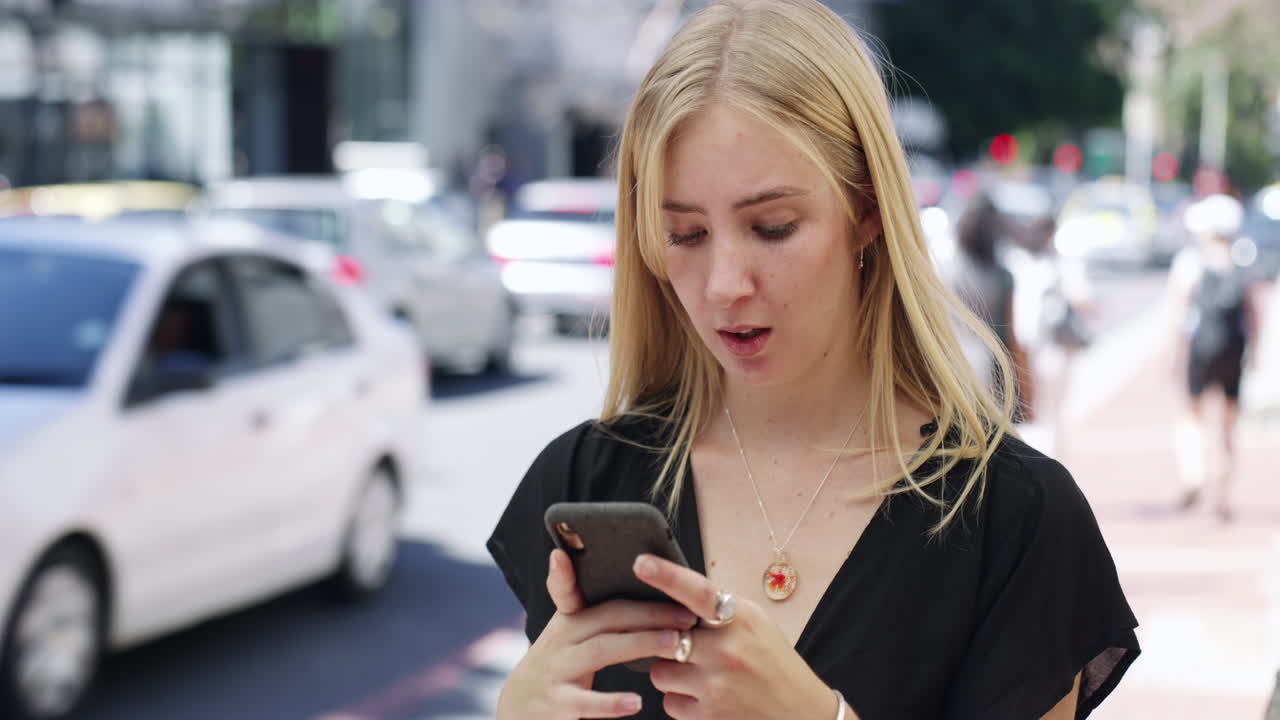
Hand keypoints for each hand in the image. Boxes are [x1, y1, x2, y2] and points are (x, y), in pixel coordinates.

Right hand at [496, 550, 697, 719]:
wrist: (520, 712)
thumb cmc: (558, 670)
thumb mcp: (569, 638)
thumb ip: (599, 618)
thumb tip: (648, 602)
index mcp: (567, 622)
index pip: (571, 590)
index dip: (565, 572)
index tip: (569, 554)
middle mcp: (560, 640)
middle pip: (606, 617)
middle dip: (649, 613)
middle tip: (687, 615)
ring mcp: (557, 670)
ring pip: (600, 650)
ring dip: (640, 644)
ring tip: (674, 645)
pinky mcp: (557, 702)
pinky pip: (586, 700)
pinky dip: (611, 702)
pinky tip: (636, 702)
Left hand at [633, 554, 840, 719]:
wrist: (801, 713)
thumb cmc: (773, 662)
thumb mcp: (755, 623)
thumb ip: (716, 609)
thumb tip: (672, 592)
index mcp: (740, 618)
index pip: (698, 592)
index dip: (666, 576)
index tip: (640, 563)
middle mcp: (728, 649)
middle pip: (665, 636)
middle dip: (667, 641)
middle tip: (687, 647)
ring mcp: (717, 685)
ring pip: (660, 672)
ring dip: (673, 674)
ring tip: (702, 676)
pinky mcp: (709, 716)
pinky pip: (669, 702)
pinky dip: (681, 701)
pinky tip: (706, 698)